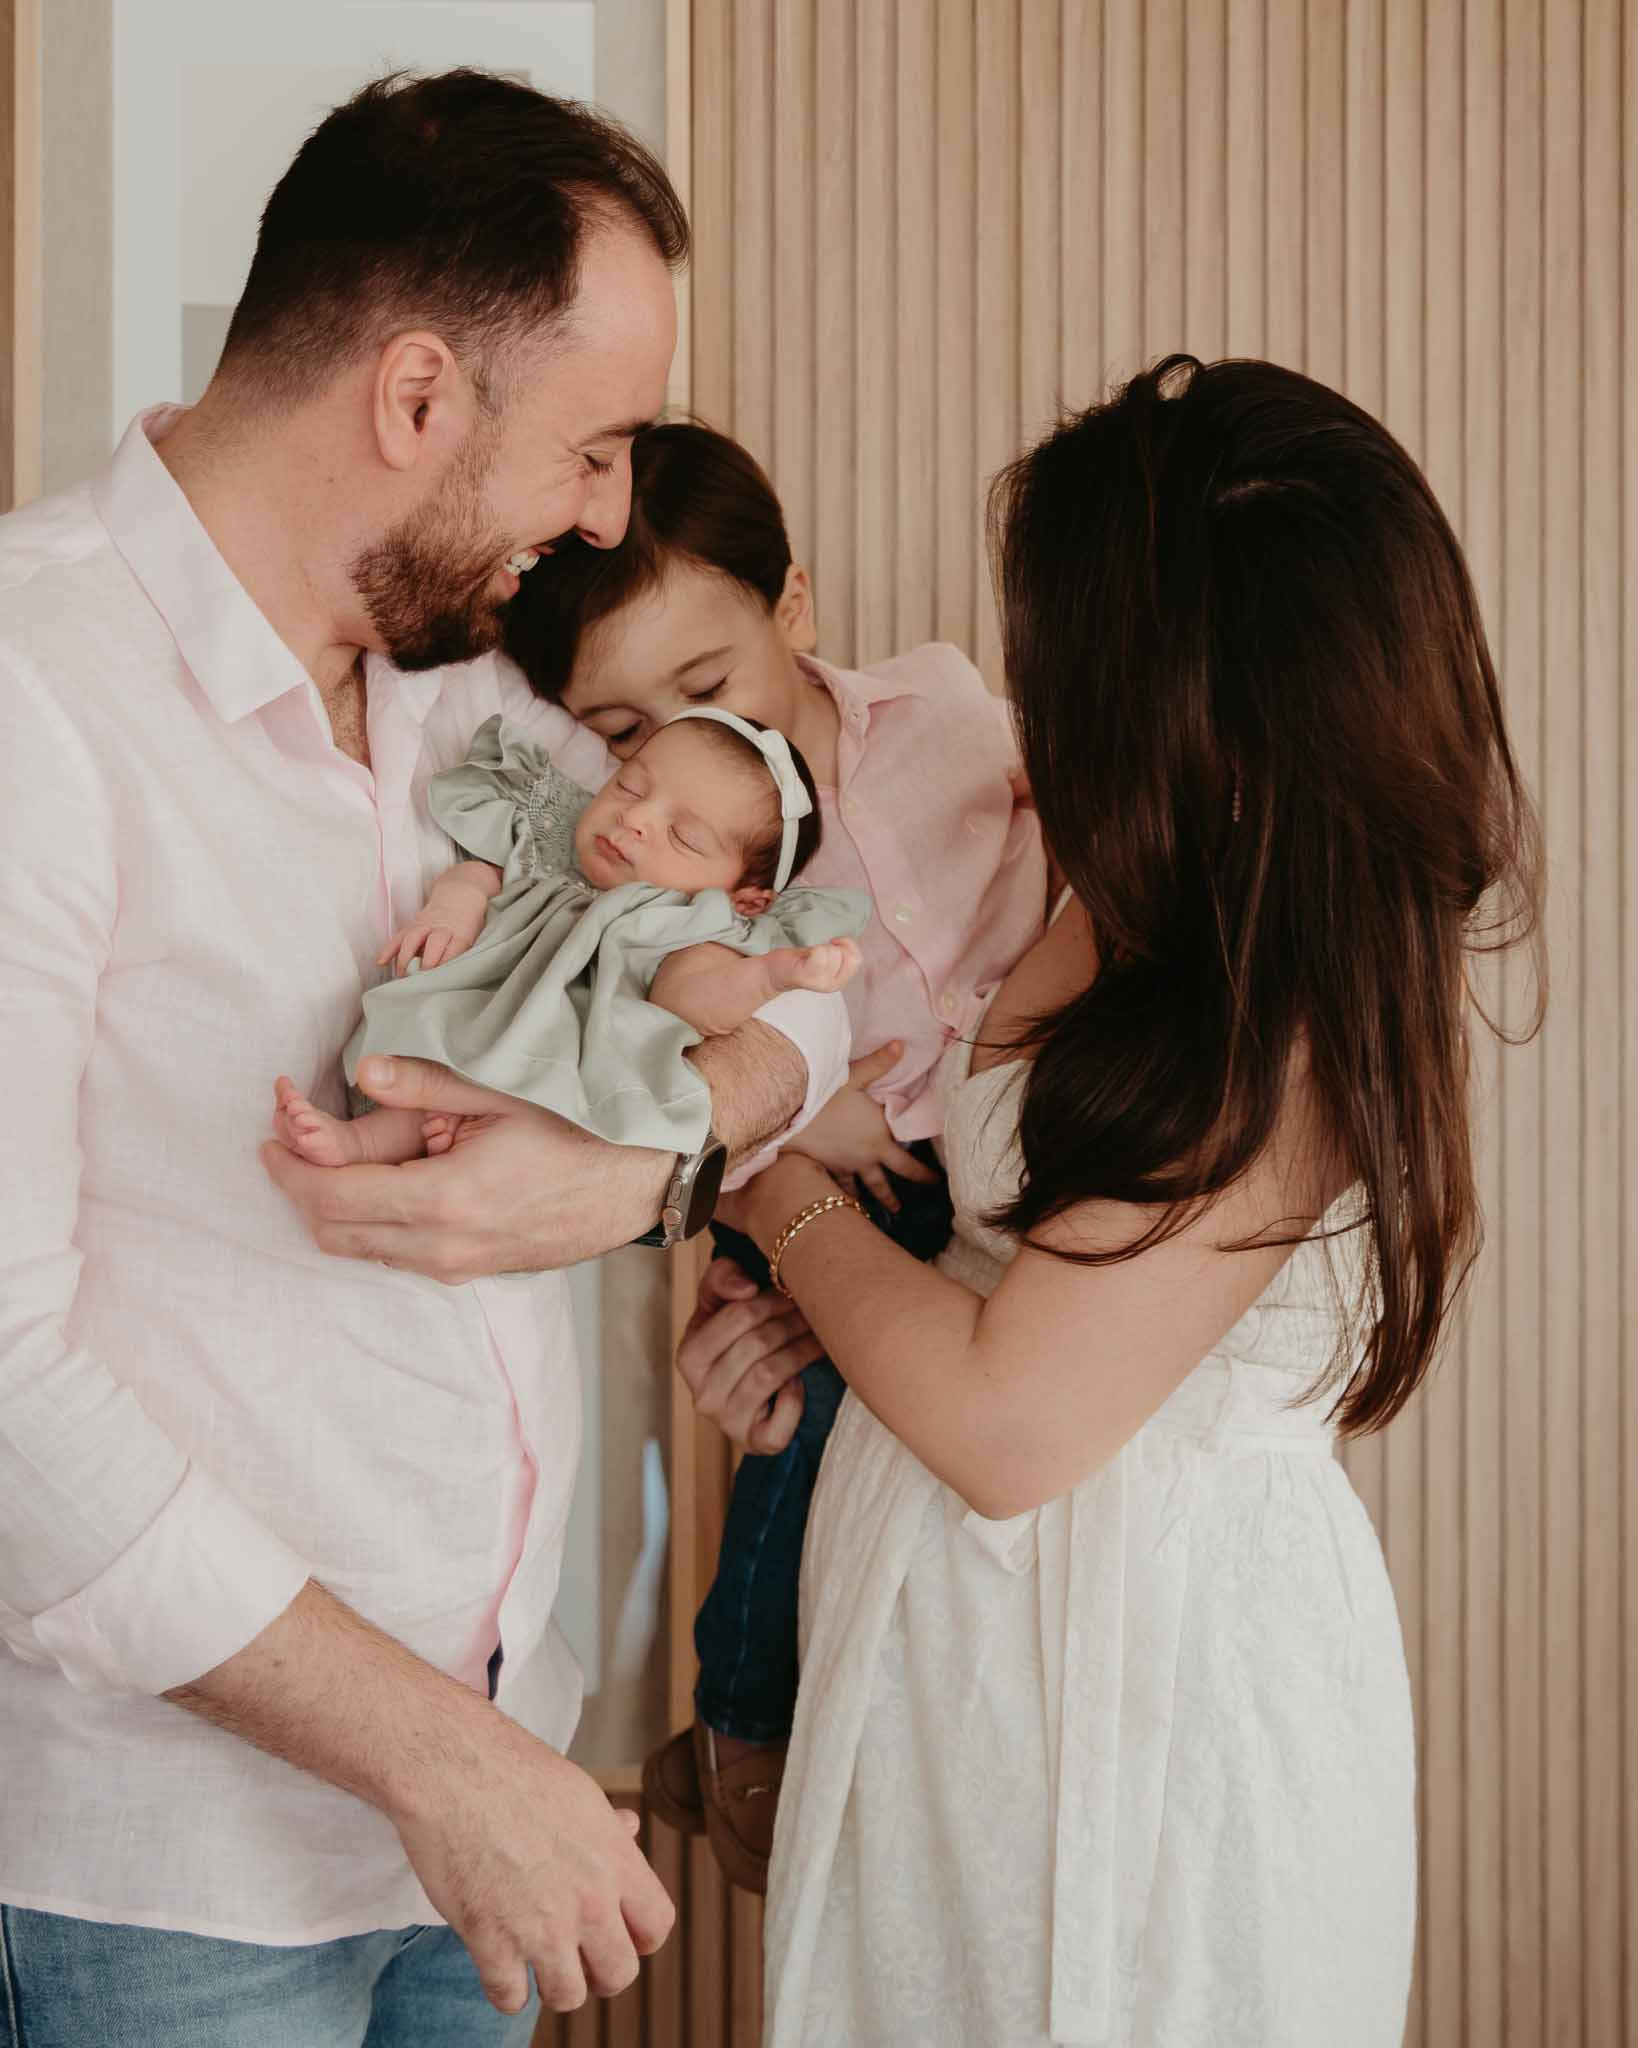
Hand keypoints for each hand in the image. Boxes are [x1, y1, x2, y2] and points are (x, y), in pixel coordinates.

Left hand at [261, 1056, 671, 1280]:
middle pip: (337, 1234)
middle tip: (288, 1148)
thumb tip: (361, 1071)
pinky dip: (374, 1222)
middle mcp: (444, 1248)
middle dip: (302, 1192)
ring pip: (365, 1250)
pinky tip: (388, 1179)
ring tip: (334, 1159)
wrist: (643, 1181)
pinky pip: (400, 1254)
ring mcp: (460, 1267)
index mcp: (444, 1200)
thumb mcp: (504, 1092)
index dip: (289, 1170)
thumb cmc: (583, 1128)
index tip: (267, 1141)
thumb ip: (426, 1082)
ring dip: (337, 1208)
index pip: (334, 1197)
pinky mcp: (474, 1271)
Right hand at [377, 899, 485, 977]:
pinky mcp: (413, 925)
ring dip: (406, 957)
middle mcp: (442, 927)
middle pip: (435, 941)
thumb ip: (459, 954)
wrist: (459, 897)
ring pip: (413, 937)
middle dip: (428, 959)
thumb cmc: (466, 924)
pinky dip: (389, 949)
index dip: (448, 960)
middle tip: (422, 975)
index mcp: (461, 932)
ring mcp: (426, 925)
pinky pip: (400, 936)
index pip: (456, 946)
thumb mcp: (471, 938)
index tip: (442, 974)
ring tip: (401, 974)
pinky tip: (381, 961)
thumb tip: (447, 976)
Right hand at [392, 1725, 673, 2014]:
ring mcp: (541, 1927)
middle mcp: (589, 1901)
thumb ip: (607, 1828)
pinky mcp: (492, 1941)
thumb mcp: (580, 1794)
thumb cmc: (516, 1772)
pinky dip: (505, 1989)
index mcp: (616, 1861)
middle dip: (599, 1973)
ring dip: (553, 1985)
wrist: (456, 1768)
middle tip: (577, 1957)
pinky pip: (510, 1999)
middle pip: (619, 1974)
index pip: (656, 1927)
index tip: (619, 1935)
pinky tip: (499, 1964)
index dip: (639, 1938)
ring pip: (568, 1996)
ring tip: (537, 1962)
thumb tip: (630, 1828)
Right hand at [674, 1256, 822, 1452]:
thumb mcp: (719, 1305)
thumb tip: (746, 1287)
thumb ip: (722, 1278)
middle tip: (814, 1311)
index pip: (737, 1315)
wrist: (748, 1395)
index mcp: (689, 1357)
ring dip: (802, 1349)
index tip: (793, 1291)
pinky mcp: (756, 1443)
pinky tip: (800, 1381)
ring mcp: (728, 1422)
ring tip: (818, 1336)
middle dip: (792, 1322)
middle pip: (757, 1343)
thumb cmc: (734, 1342)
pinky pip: (782, 1418)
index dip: (772, 1300)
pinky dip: (796, 1397)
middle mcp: (702, 1394)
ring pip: (771, 1373)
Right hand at [785, 1041, 938, 1211]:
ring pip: (862, 1189)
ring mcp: (844, 1167)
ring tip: (882, 1212)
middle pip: (887, 1181)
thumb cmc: (823, 1097)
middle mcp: (865, 1158)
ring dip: (873, 1200)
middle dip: (897, 1195)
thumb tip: (901, 1044)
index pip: (908, 1163)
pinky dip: (842, 1196)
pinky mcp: (824, 1169)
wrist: (789, 1118)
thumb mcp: (853, 1076)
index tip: (934, 1182)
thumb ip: (879, 1063)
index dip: (923, 1174)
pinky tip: (842, 1203)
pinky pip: (837, 1187)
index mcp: (879, 1138)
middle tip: (906, 1207)